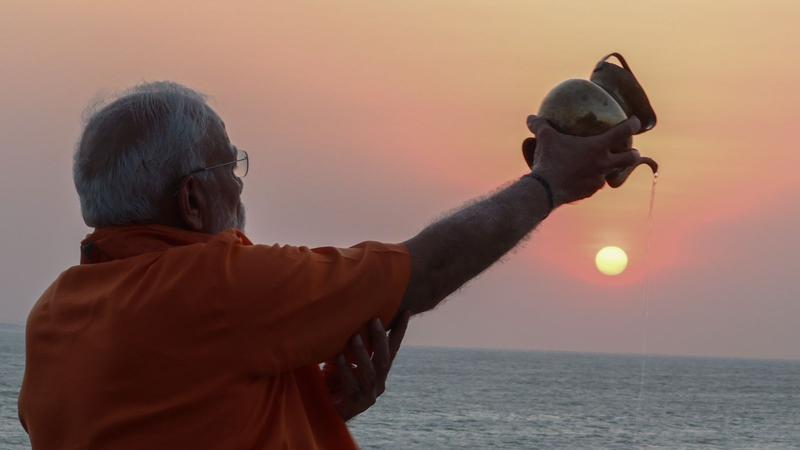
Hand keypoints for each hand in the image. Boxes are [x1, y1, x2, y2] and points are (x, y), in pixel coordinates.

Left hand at [322, 311, 409, 421]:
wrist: (323, 415)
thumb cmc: (331, 384)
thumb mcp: (343, 362)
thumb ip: (350, 347)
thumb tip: (348, 319)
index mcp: (378, 373)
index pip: (392, 349)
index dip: (399, 331)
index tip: (405, 311)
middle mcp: (378, 384)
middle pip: (384, 359)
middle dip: (380, 338)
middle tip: (374, 319)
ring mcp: (369, 396)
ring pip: (370, 373)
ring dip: (362, 354)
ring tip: (354, 337)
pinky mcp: (356, 405)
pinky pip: (352, 386)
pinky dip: (346, 370)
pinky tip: (339, 358)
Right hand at [522, 115, 656, 204]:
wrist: (546, 190)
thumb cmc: (549, 160)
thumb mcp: (544, 138)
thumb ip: (540, 125)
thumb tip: (530, 117)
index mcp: (597, 146)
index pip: (623, 132)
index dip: (633, 124)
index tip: (635, 122)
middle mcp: (603, 163)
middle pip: (630, 159)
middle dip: (634, 154)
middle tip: (631, 151)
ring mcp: (598, 180)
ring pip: (613, 175)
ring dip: (612, 170)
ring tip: (605, 167)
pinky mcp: (590, 192)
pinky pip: (595, 186)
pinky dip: (593, 181)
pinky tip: (584, 180)